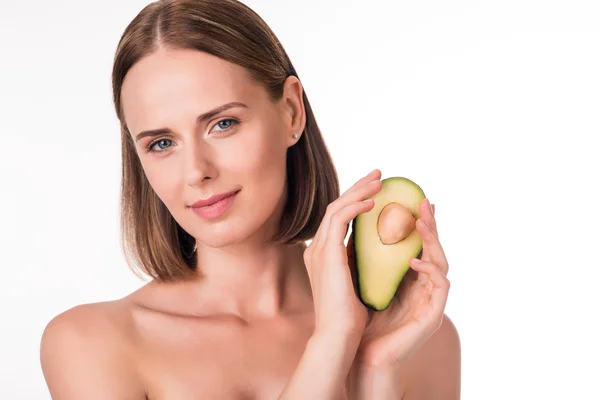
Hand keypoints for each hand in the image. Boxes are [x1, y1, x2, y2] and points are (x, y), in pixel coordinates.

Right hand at [303, 169, 382, 338]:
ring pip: (337, 207)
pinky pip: (340, 218)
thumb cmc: (351, 317)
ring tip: (380, 180)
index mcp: (323, 255)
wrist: (339, 336)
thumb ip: (361, 264)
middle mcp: (317, 248)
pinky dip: (356, 206)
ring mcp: (318, 249)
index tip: (375, 191)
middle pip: (336, 207)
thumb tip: (381, 252)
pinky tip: (374, 203)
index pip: (338, 218)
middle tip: (378, 174)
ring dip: (359, 191)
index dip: (356, 200)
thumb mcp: (358, 283)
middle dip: (357, 187)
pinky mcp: (326, 252)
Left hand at [348, 198, 450, 368]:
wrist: (360, 352)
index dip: (415, 221)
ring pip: (442, 261)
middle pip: (433, 247)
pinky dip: (430, 270)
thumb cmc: (360, 317)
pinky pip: (441, 285)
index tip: (410, 200)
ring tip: (421, 222)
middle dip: (430, 223)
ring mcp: (430, 299)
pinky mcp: (434, 314)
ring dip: (433, 240)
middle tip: (424, 201)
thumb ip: (364, 255)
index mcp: (408, 276)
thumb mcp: (361, 278)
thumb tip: (352, 222)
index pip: (416, 243)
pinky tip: (415, 260)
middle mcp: (423, 285)